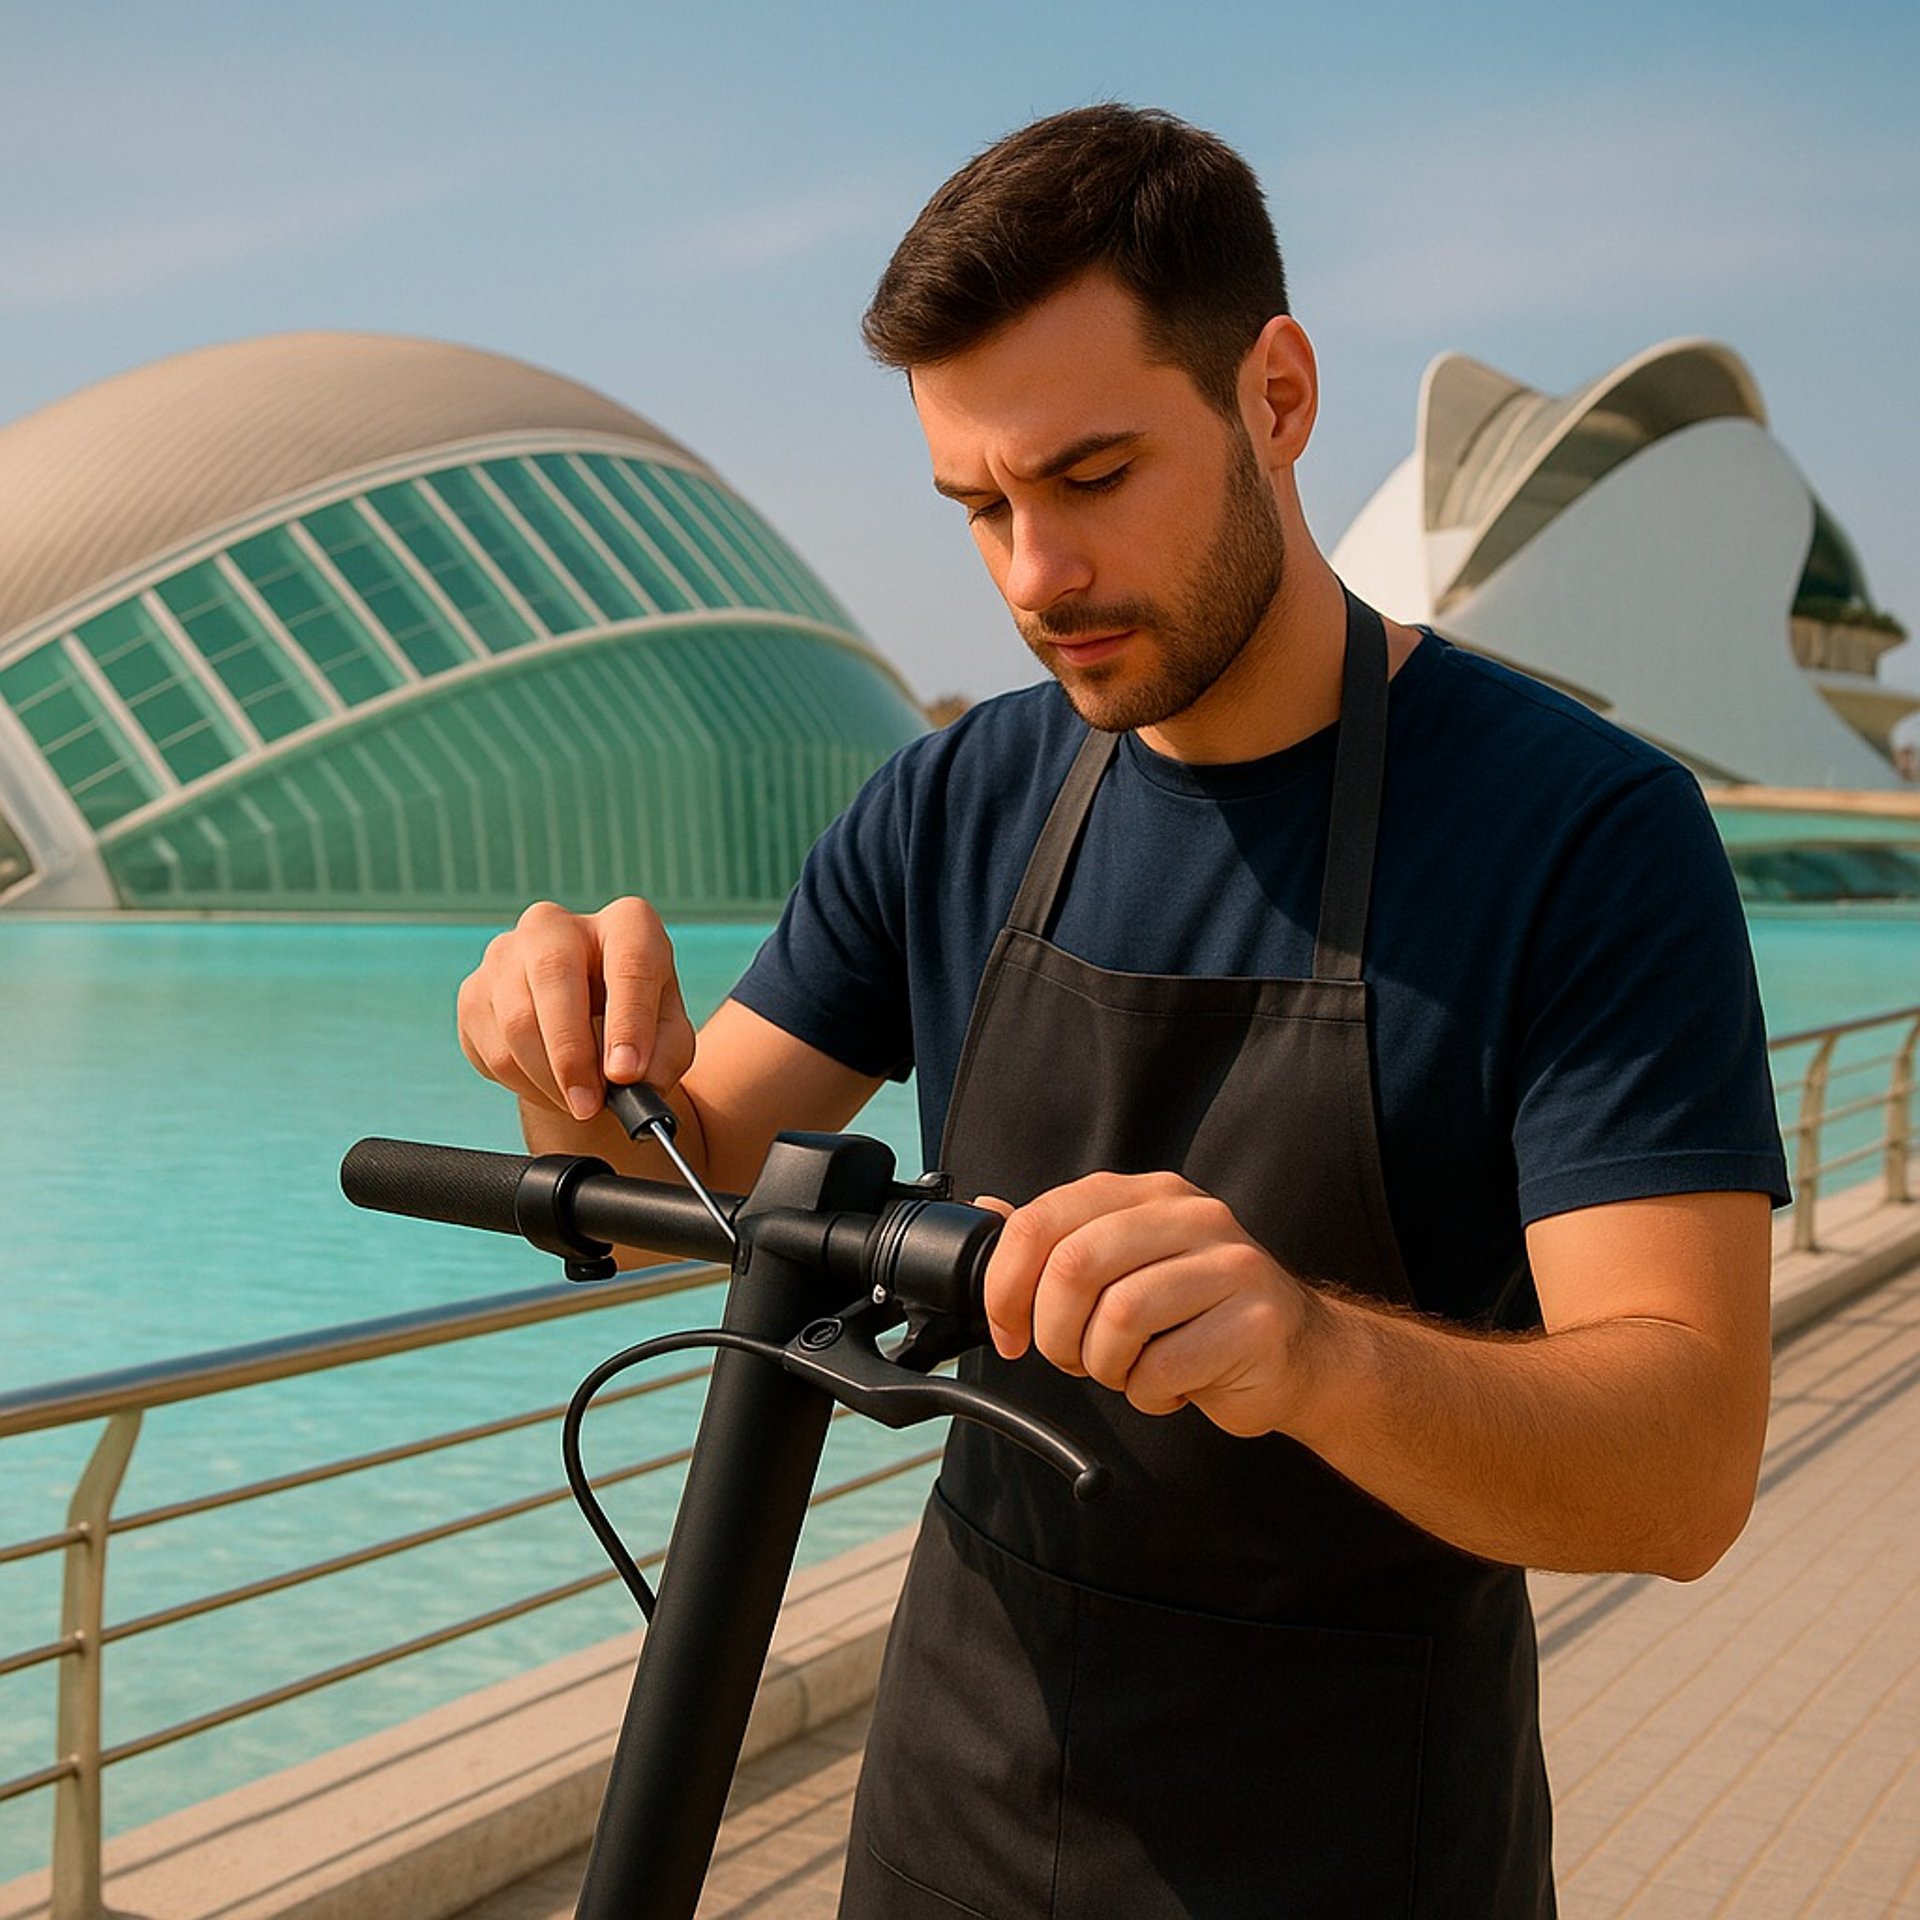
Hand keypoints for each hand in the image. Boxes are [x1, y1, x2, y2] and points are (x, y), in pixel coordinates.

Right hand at [456, 898, 695, 1120]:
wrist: (588, 1032)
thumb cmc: (636, 1028)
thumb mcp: (670, 1040)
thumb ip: (662, 1057)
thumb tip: (628, 1078)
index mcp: (625, 924)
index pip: (629, 961)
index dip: (628, 1021)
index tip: (627, 1073)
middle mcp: (558, 925)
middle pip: (554, 975)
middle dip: (572, 1053)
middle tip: (589, 1105)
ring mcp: (507, 953)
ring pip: (518, 1021)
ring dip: (549, 1078)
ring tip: (577, 1102)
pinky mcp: (475, 991)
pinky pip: (492, 1048)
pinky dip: (523, 1082)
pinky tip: (549, 1086)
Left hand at [979, 1171, 1314, 1437]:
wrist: (1300, 1354)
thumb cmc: (1197, 1314)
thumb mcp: (1123, 1265)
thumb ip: (1058, 1241)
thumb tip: (987, 1210)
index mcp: (1147, 1194)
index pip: (1045, 1219)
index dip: (1006, 1284)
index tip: (1006, 1330)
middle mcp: (1191, 1216)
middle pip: (1075, 1265)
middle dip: (1053, 1331)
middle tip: (1067, 1357)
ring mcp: (1230, 1265)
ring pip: (1118, 1318)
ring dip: (1104, 1366)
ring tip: (1127, 1369)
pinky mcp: (1255, 1323)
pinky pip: (1163, 1369)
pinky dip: (1148, 1393)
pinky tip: (1170, 1385)